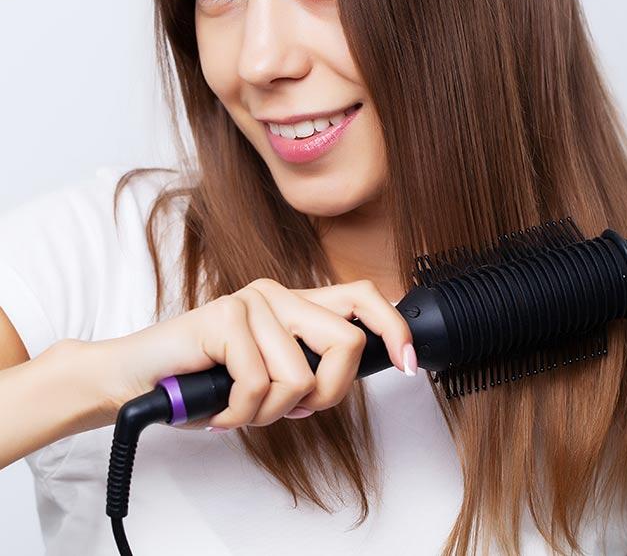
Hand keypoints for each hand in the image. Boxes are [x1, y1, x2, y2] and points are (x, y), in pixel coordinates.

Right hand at [96, 278, 414, 430]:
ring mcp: (252, 301)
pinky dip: (241, 414)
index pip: (361, 298)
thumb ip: (304, 368)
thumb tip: (346, 378)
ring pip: (300, 377)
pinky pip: (259, 384)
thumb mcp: (267, 375)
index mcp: (294, 305)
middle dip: (327, 394)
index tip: (406, 363)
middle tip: (292, 413)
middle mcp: (278, 294)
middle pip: (346, 341)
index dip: (393, 328)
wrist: (137, 377)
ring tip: (240, 410)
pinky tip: (219, 411)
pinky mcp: (225, 316)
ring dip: (270, 414)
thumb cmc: (204, 380)